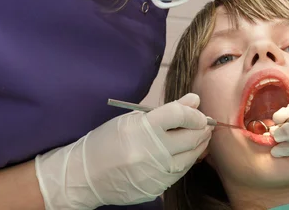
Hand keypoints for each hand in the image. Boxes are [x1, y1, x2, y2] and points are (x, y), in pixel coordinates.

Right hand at [34, 93, 211, 208]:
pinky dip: (186, 160)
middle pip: (191, 137)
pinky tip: (183, 153)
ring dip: (198, 145)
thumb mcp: (132, 119)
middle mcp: (152, 152)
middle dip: (201, 128)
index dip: (193, 113)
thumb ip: (166, 111)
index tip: (197, 112)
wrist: (85, 176)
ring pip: (191, 157)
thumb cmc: (107, 141)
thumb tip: (194, 101)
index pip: (179, 115)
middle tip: (203, 123)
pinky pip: (180, 172)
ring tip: (197, 136)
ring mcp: (156, 173)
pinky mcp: (157, 188)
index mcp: (143, 129)